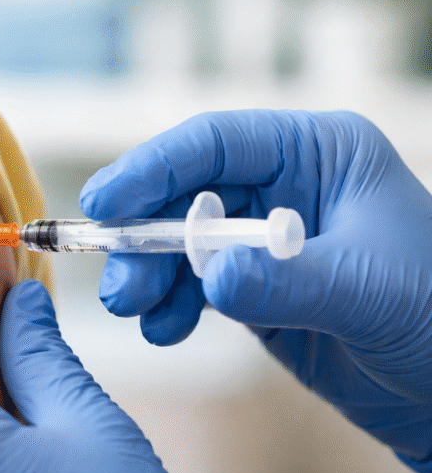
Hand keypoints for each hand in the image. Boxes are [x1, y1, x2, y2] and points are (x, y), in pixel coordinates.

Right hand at [80, 110, 431, 470]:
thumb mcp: (368, 293)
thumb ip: (287, 282)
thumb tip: (211, 277)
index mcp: (320, 152)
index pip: (218, 142)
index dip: (154, 167)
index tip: (104, 203)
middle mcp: (287, 184)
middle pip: (186, 193)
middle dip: (146, 238)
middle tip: (121, 288)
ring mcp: (266, 237)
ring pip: (180, 240)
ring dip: (150, 275)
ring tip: (138, 313)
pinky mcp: (255, 285)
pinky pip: (193, 283)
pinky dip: (171, 305)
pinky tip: (167, 330)